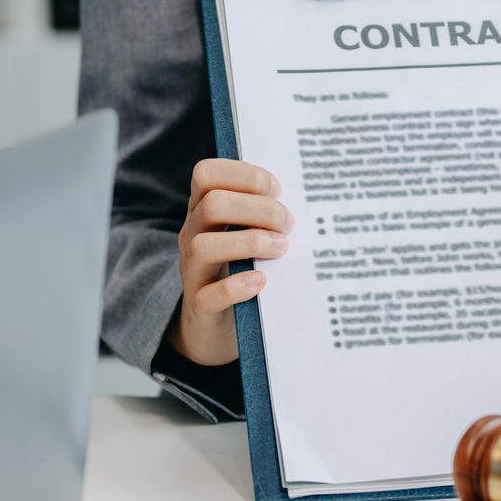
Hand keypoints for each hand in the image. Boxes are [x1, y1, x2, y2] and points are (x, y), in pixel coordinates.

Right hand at [170, 159, 293, 366]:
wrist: (216, 326)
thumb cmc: (243, 268)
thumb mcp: (250, 234)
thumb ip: (267, 214)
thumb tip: (308, 198)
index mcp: (203, 210)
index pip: (206, 174)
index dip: (243, 174)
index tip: (277, 189)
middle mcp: (192, 235)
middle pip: (212, 204)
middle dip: (259, 209)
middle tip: (288, 224)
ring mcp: (192, 271)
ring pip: (203, 246)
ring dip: (250, 243)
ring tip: (281, 249)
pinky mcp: (200, 307)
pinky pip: (209, 295)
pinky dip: (238, 286)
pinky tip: (262, 281)